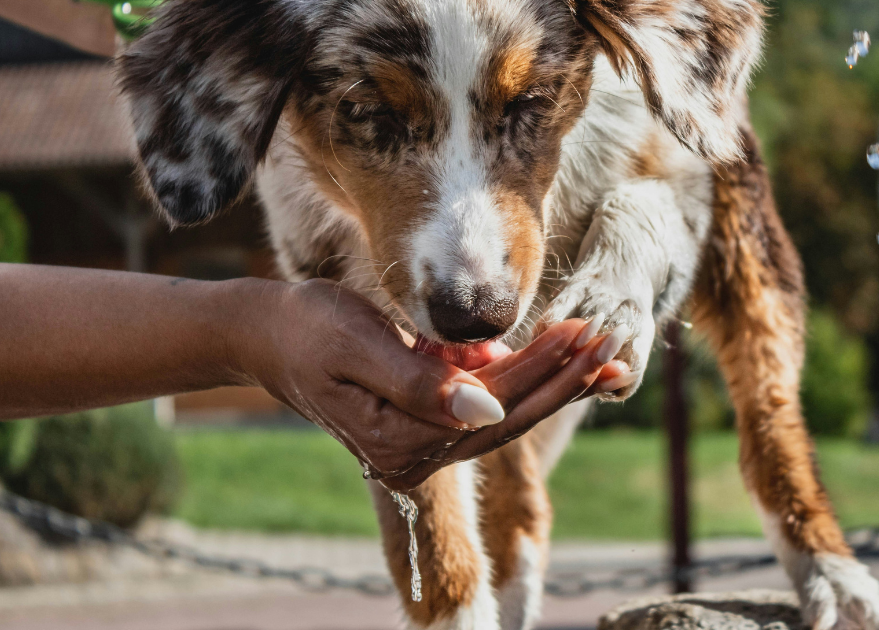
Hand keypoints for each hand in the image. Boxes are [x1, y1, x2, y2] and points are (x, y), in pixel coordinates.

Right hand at [233, 279, 629, 488]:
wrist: (266, 335)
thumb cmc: (306, 328)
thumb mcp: (357, 345)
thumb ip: (421, 382)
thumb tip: (489, 409)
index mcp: (400, 440)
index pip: (494, 409)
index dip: (543, 372)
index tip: (585, 333)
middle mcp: (414, 454)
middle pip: (508, 420)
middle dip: (563, 380)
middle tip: (611, 341)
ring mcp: (419, 443)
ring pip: (504, 415)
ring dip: (554, 382)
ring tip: (601, 351)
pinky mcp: (423, 421)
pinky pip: (487, 405)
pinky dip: (525, 381)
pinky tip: (561, 360)